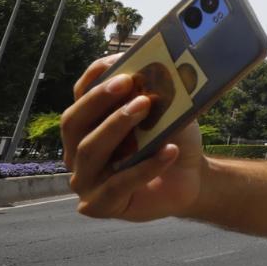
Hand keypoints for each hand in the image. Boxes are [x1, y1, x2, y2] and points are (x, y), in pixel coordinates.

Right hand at [61, 55, 204, 221]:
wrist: (192, 179)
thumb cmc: (172, 140)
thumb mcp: (166, 113)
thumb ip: (156, 93)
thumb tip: (157, 66)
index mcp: (88, 125)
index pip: (79, 97)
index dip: (94, 78)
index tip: (116, 60)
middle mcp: (77, 151)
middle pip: (74, 122)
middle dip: (99, 99)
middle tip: (127, 81)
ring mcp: (84, 180)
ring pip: (91, 151)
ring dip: (117, 125)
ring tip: (146, 105)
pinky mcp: (99, 205)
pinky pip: (118, 184)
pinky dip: (145, 166)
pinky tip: (169, 150)